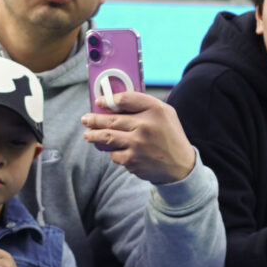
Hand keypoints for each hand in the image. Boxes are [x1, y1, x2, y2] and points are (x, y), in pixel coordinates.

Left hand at [81, 89, 198, 185]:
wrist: (180, 166)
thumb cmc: (169, 135)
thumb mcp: (165, 113)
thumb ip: (144, 104)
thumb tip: (115, 102)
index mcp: (155, 111)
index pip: (126, 99)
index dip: (109, 100)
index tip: (99, 102)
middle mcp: (145, 127)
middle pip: (111, 120)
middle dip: (94, 120)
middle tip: (85, 119)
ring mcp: (137, 145)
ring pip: (107, 138)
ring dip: (94, 136)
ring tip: (87, 135)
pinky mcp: (132, 161)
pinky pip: (114, 154)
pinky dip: (114, 152)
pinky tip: (116, 150)